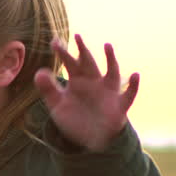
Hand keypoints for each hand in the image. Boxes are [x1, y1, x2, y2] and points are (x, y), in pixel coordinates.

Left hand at [34, 35, 139, 151]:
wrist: (90, 140)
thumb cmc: (75, 119)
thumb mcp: (58, 106)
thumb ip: (49, 90)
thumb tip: (40, 72)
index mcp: (78, 81)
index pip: (70, 63)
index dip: (63, 53)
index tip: (54, 42)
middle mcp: (94, 82)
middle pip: (89, 62)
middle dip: (83, 49)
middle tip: (76, 36)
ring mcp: (108, 92)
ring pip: (112, 72)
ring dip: (110, 59)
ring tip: (107, 45)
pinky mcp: (119, 105)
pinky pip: (129, 94)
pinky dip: (134, 85)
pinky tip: (135, 75)